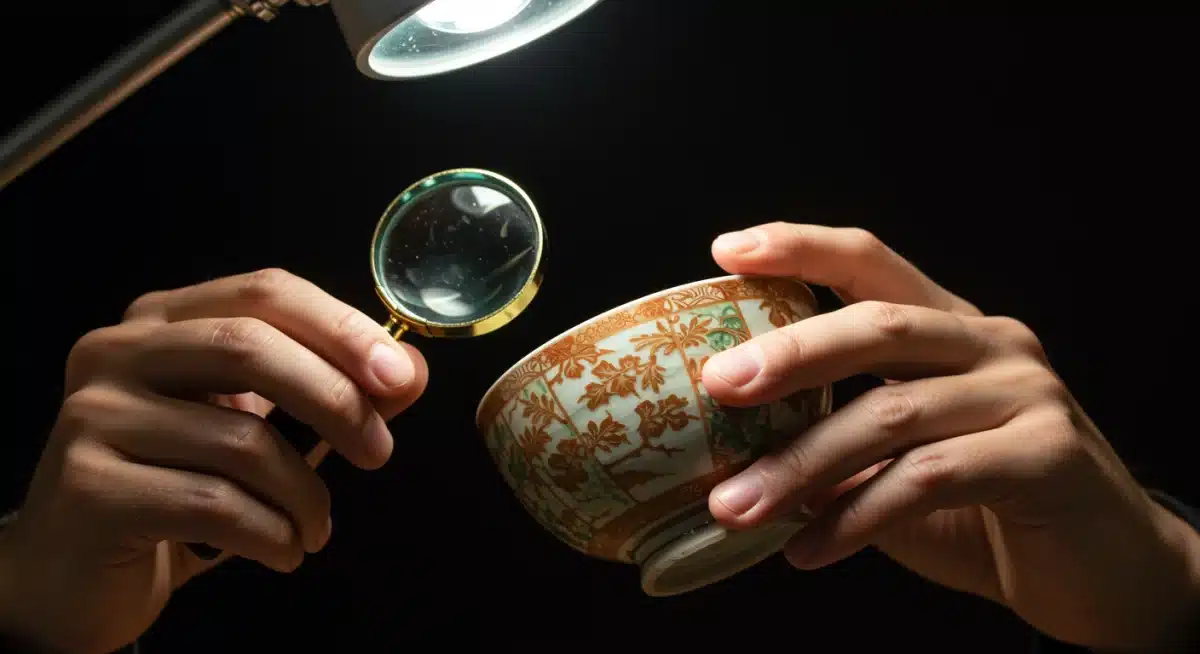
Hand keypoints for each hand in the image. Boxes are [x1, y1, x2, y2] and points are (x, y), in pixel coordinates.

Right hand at [0, 269, 427, 653]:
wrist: (79, 568)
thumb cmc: (179, 484)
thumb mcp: (260, 427)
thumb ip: (332, 391)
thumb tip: (410, 373)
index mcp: (163, 319)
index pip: (265, 291)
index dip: (341, 328)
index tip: (401, 377)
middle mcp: (117, 351)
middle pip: (249, 347)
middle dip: (335, 400)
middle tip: (379, 453)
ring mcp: (92, 416)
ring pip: (240, 440)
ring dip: (304, 494)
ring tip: (316, 527)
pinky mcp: (88, 486)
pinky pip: (212, 503)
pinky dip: (270, 535)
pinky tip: (284, 552)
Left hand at [701, 224, 1199, 650]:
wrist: (1100, 570)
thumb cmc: (985, 508)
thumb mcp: (898, 461)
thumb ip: (836, 442)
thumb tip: (730, 452)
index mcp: (950, 330)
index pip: (871, 263)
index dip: (801, 248)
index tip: (728, 249)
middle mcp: (991, 345)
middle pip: (879, 325)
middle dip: (791, 354)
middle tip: (720, 385)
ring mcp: (1025, 394)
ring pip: (894, 413)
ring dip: (803, 464)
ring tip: (737, 506)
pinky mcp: (1047, 455)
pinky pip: (930, 477)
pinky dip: (857, 516)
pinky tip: (808, 549)